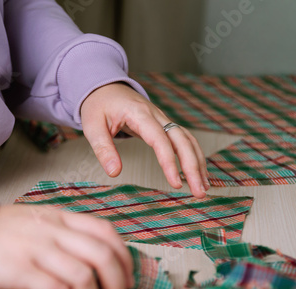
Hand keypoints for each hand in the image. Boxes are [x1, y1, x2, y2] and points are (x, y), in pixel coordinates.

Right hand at [0, 205, 132, 288]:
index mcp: (60, 217)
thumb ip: (66, 236)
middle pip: (102, 256)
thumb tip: (94, 268)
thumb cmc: (1, 232)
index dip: (124, 257)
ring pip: (84, 277)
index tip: (126, 277)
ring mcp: (38, 249)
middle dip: (116, 284)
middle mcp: (53, 231)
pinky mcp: (21, 271)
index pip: (106, 232)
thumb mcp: (38, 222)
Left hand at [81, 83, 208, 197]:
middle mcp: (156, 115)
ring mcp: (163, 120)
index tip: (175, 183)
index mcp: (139, 114)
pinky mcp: (164, 126)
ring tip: (202, 187)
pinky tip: (197, 174)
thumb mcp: (93, 126)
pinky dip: (194, 156)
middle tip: (199, 192)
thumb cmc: (98, 106)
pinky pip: (184, 140)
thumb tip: (114, 173)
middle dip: (193, 167)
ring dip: (198, 163)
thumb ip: (103, 150)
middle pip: (182, 140)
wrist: (105, 88)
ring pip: (188, 140)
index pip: (160, 139)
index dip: (169, 162)